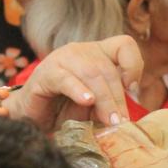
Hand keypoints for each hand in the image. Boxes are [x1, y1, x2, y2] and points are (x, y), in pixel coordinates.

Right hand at [6, 35, 143, 129]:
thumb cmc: (66, 111)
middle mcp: (81, 51)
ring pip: (90, 73)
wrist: (34, 119)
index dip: (133, 65)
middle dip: (117, 98)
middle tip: (120, 122)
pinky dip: (78, 90)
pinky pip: (65, 79)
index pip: (124, 45)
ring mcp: (62, 59)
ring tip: (109, 121)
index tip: (133, 89)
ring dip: (103, 100)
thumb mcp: (96, 108)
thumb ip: (112, 107)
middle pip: (107, 68)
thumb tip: (126, 119)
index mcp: (98, 54)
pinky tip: (86, 102)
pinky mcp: (45, 73)